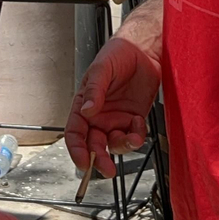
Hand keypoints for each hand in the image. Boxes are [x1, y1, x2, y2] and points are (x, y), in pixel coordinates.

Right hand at [66, 35, 160, 178]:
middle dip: (99, 160)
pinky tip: (138, 124)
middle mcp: (98, 117)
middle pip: (94, 145)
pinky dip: (136, 136)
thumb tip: (87, 110)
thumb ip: (94, 91)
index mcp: (83, 105)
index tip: (83, 162)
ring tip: (131, 138)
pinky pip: (133, 136)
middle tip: (107, 169)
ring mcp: (116, 119)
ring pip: (114, 145)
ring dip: (122, 147)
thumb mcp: (102, 69)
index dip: (76, 149)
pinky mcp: (133, 120)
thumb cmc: (117, 54)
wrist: (143, 50)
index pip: (75, 133)